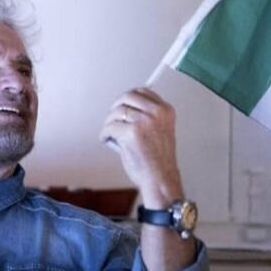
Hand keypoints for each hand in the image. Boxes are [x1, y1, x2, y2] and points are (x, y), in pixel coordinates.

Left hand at [99, 88, 184, 207]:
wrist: (160, 179)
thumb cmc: (158, 160)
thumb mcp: (160, 130)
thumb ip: (147, 116)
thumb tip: (124, 107)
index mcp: (165, 111)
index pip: (143, 91)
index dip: (128, 98)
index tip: (121, 104)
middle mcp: (157, 113)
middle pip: (127, 97)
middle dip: (115, 107)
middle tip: (111, 118)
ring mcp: (144, 122)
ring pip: (116, 112)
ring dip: (109, 123)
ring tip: (109, 133)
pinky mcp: (131, 133)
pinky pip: (110, 127)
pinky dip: (105, 134)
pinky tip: (106, 139)